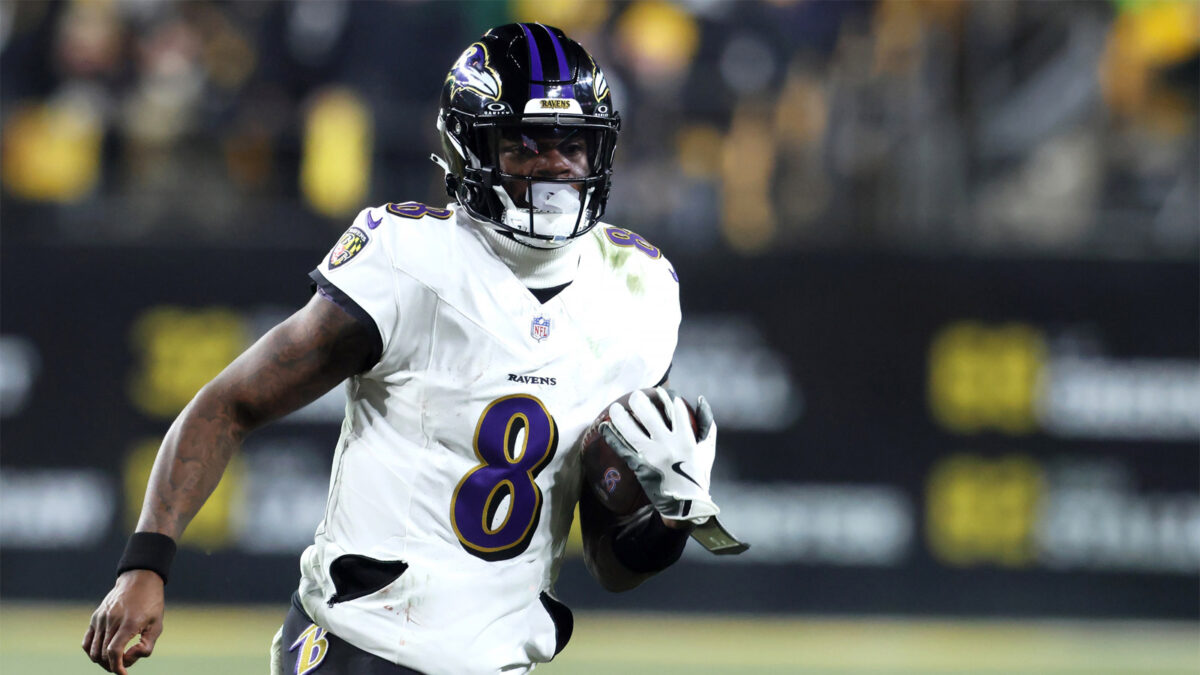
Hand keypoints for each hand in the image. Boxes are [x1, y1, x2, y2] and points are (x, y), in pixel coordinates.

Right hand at [82, 570, 164, 673]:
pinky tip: (104, 653)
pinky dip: (92, 653)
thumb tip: (129, 658)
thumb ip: (146, 646)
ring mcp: (101, 619)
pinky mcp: (95, 618)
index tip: (124, 674)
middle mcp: (111, 620)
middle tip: (125, 665)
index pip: (114, 652)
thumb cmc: (151, 604)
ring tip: (116, 660)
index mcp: (129, 622)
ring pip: (93, 652)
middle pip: (103, 655)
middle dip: (113, 666)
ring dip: (102, 662)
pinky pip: (87, 642)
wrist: (139, 580)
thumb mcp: (157, 625)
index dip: (117, 667)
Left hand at [601, 387, 719, 522]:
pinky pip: (623, 449)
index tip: (661, 391)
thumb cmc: (698, 474)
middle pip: (650, 417)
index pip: (676, 411)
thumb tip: (700, 399)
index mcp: (686, 440)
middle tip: (635, 395)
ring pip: (632, 431)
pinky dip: (612, 437)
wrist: (686, 504)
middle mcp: (668, 445)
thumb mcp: (708, 448)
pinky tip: (604, 427)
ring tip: (615, 407)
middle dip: (640, 402)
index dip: (667, 398)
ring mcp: (652, 457)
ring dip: (621, 417)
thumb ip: (706, 423)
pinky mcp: (640, 467)